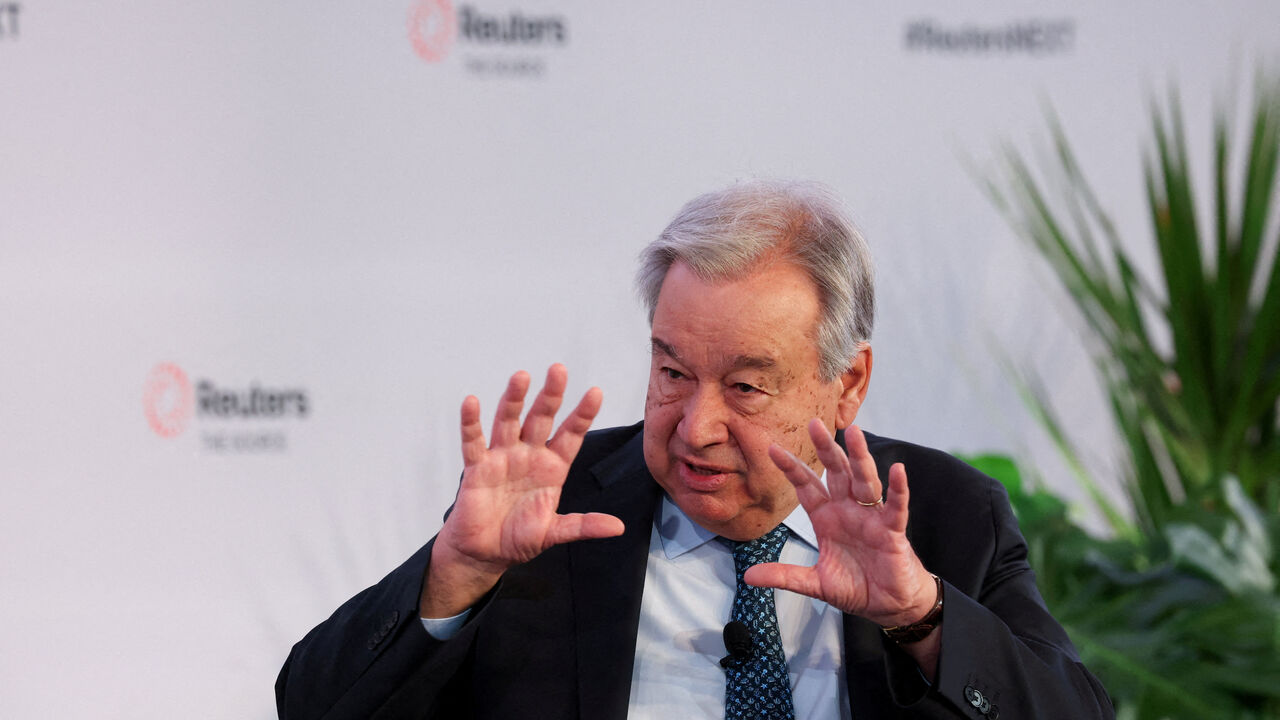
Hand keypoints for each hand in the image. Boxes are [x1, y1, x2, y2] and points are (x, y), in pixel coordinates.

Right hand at [420, 365, 624, 617]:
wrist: (484, 553)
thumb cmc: (518, 538)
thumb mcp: (555, 532)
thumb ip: (583, 525)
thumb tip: (618, 528)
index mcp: (552, 467)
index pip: (571, 435)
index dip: (582, 414)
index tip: (596, 392)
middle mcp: (529, 456)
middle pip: (541, 419)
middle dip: (550, 395)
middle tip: (559, 370)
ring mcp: (502, 458)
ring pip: (509, 421)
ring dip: (514, 399)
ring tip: (521, 377)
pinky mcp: (477, 468)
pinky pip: (473, 442)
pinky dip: (471, 423)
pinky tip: (471, 402)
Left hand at [744, 420, 936, 628]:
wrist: (887, 604)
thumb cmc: (855, 587)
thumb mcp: (815, 583)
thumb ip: (785, 576)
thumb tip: (749, 576)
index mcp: (826, 518)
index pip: (806, 486)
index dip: (791, 468)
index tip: (772, 448)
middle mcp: (848, 510)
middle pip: (835, 472)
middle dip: (825, 448)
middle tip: (814, 423)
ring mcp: (871, 517)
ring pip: (864, 480)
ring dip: (860, 457)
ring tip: (854, 433)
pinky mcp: (892, 531)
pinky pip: (896, 506)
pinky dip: (898, 489)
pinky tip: (897, 470)